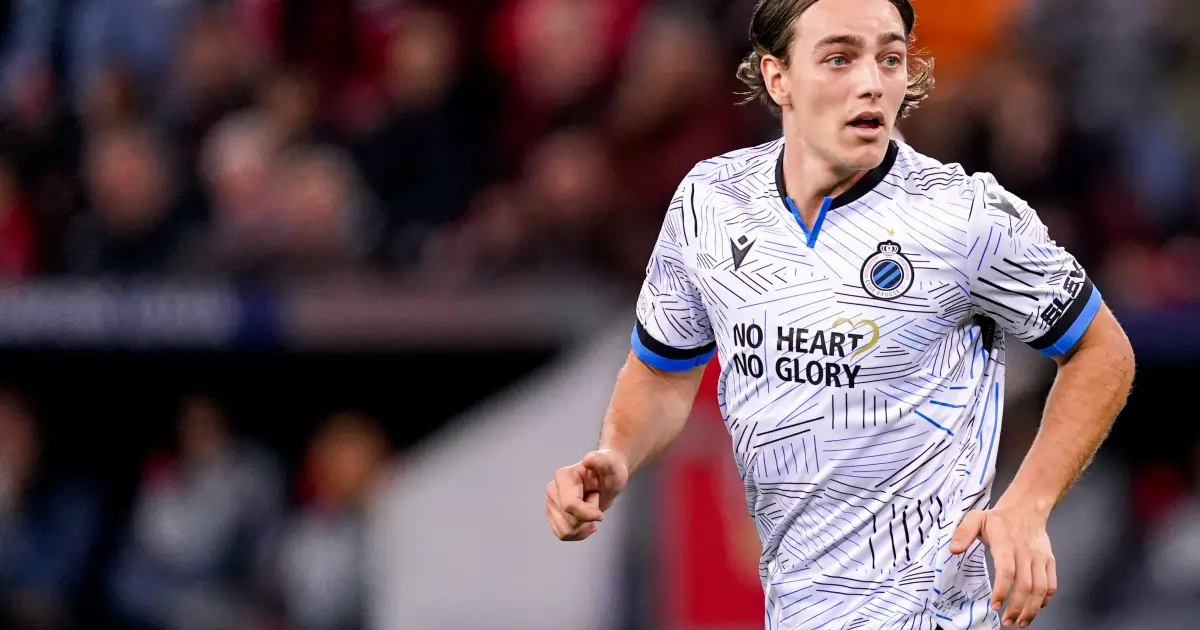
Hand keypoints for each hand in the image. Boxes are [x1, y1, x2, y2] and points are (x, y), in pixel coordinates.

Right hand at [545, 449, 629, 540]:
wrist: (607, 478)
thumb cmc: (611, 470)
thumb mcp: (612, 465)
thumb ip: (601, 461)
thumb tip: (589, 460)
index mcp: (563, 476)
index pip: (570, 506)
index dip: (588, 514)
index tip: (601, 514)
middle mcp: (553, 489)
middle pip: (568, 521)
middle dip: (587, 518)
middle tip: (595, 500)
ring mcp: (550, 502)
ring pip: (564, 531)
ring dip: (583, 526)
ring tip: (590, 509)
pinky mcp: (553, 514)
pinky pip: (562, 534)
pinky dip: (578, 533)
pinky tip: (587, 524)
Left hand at [950, 507, 1056, 627]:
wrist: (1026, 507)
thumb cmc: (999, 518)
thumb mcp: (975, 519)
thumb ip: (963, 533)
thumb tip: (954, 550)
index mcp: (1006, 543)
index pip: (1006, 571)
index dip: (1002, 590)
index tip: (995, 605)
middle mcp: (1025, 552)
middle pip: (1025, 585)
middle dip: (1017, 607)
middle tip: (1007, 621)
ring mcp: (1039, 558)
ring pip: (1040, 588)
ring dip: (1032, 608)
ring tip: (1021, 622)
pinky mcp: (1049, 561)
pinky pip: (1051, 584)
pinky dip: (1045, 600)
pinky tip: (1035, 608)